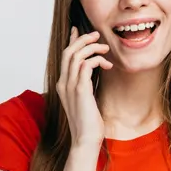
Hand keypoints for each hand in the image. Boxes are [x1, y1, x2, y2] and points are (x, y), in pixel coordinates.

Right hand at [56, 26, 112, 147]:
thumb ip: (86, 84)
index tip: (78, 30)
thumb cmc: (89, 122)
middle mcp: (63, 83)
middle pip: (68, 51)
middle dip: (82, 39)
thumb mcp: (87, 99)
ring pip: (75, 55)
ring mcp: (70, 86)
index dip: (71, 41)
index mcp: (63, 84)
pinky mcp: (80, 90)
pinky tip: (107, 65)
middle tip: (97, 36)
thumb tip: (93, 72)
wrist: (86, 140)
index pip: (64, 56)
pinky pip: (85, 66)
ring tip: (105, 49)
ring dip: (92, 48)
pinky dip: (96, 60)